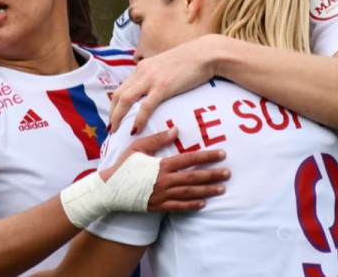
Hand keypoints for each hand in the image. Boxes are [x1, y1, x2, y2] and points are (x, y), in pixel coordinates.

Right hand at [101, 127, 227, 211]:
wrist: (109, 189)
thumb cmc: (123, 166)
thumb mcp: (138, 147)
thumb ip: (157, 139)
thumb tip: (176, 130)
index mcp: (161, 164)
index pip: (189, 159)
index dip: (206, 156)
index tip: (221, 154)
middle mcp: (164, 180)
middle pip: (194, 177)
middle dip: (213, 174)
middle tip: (228, 173)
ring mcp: (162, 195)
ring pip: (190, 193)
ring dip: (207, 190)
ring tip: (222, 189)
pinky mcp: (158, 206)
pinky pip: (179, 207)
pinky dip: (192, 205)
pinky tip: (203, 203)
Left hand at [110, 35, 220, 134]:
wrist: (207, 54)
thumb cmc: (192, 61)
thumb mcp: (168, 67)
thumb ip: (159, 76)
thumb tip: (157, 89)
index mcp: (143, 67)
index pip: (122, 87)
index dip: (115, 103)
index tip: (114, 116)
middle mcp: (143, 71)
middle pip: (118, 94)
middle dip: (112, 112)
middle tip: (110, 128)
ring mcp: (152, 78)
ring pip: (125, 99)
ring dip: (118, 116)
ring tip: (115, 131)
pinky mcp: (163, 86)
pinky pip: (145, 106)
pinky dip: (138, 119)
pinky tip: (135, 129)